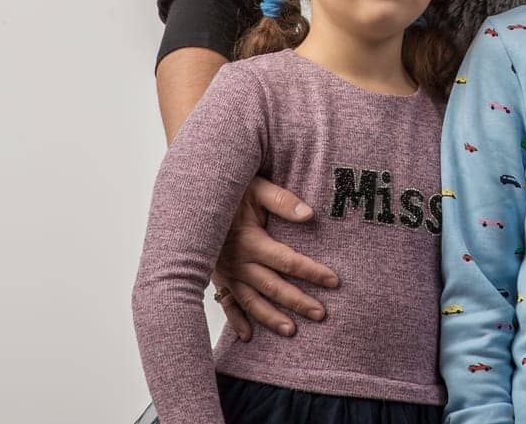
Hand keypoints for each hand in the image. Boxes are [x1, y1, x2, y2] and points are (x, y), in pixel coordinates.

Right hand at [212, 177, 338, 339]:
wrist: (192, 200)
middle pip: (273, 287)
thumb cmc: (230, 192)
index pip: (288, 261)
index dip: (312, 271)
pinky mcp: (217, 277)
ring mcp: (227, 273)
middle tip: (321, 314)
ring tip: (291, 331)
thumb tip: (309, 215)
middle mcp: (239, 262)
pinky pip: (227, 304)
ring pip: (251, 301)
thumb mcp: (255, 188)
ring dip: (271, 318)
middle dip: (298, 302)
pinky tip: (247, 337)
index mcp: (251, 241)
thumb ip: (282, 201)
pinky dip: (236, 321)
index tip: (333, 281)